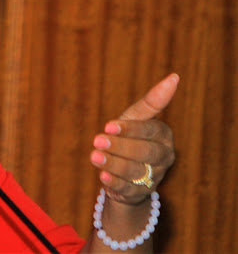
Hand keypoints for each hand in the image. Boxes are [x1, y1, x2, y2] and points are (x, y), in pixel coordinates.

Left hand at [89, 74, 177, 204]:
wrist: (125, 168)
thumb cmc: (130, 135)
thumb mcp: (136, 118)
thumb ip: (152, 101)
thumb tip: (174, 77)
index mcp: (164, 135)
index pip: (150, 130)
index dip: (130, 129)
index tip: (108, 125)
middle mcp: (163, 156)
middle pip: (144, 152)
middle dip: (120, 146)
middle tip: (97, 140)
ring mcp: (153, 176)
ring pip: (135, 171)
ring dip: (113, 163)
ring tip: (94, 156)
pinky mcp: (140, 193)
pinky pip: (128, 189)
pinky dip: (114, 182)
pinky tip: (102, 176)